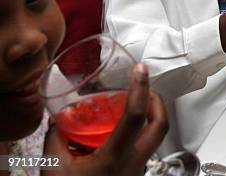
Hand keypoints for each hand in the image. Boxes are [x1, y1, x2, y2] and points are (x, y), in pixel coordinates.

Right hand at [43, 64, 167, 175]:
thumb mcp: (55, 168)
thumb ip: (57, 139)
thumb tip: (59, 122)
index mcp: (116, 157)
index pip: (136, 115)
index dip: (140, 88)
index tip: (140, 69)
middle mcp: (134, 162)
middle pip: (161, 124)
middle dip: (157, 100)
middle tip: (144, 86)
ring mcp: (138, 170)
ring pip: (156, 137)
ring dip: (149, 117)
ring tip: (132, 105)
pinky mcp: (135, 175)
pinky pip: (144, 148)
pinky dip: (139, 133)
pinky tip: (120, 131)